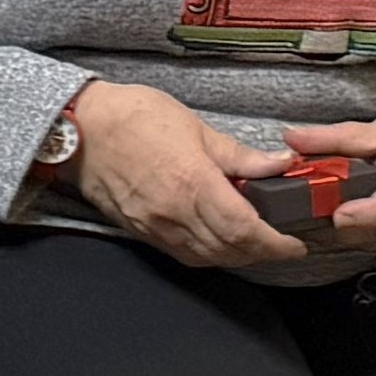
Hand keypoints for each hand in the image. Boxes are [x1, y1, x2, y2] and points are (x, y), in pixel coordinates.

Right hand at [60, 79, 307, 269]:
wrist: (80, 128)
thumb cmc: (135, 117)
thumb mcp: (196, 127)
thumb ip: (239, 155)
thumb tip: (279, 165)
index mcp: (193, 184)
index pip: (244, 229)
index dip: (275, 243)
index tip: (295, 244)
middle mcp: (173, 213)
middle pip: (228, 251)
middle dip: (260, 253)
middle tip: (280, 243)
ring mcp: (154, 226)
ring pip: (205, 258)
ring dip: (235, 256)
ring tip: (253, 243)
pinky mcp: (139, 230)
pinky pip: (181, 254)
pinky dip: (206, 254)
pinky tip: (217, 242)